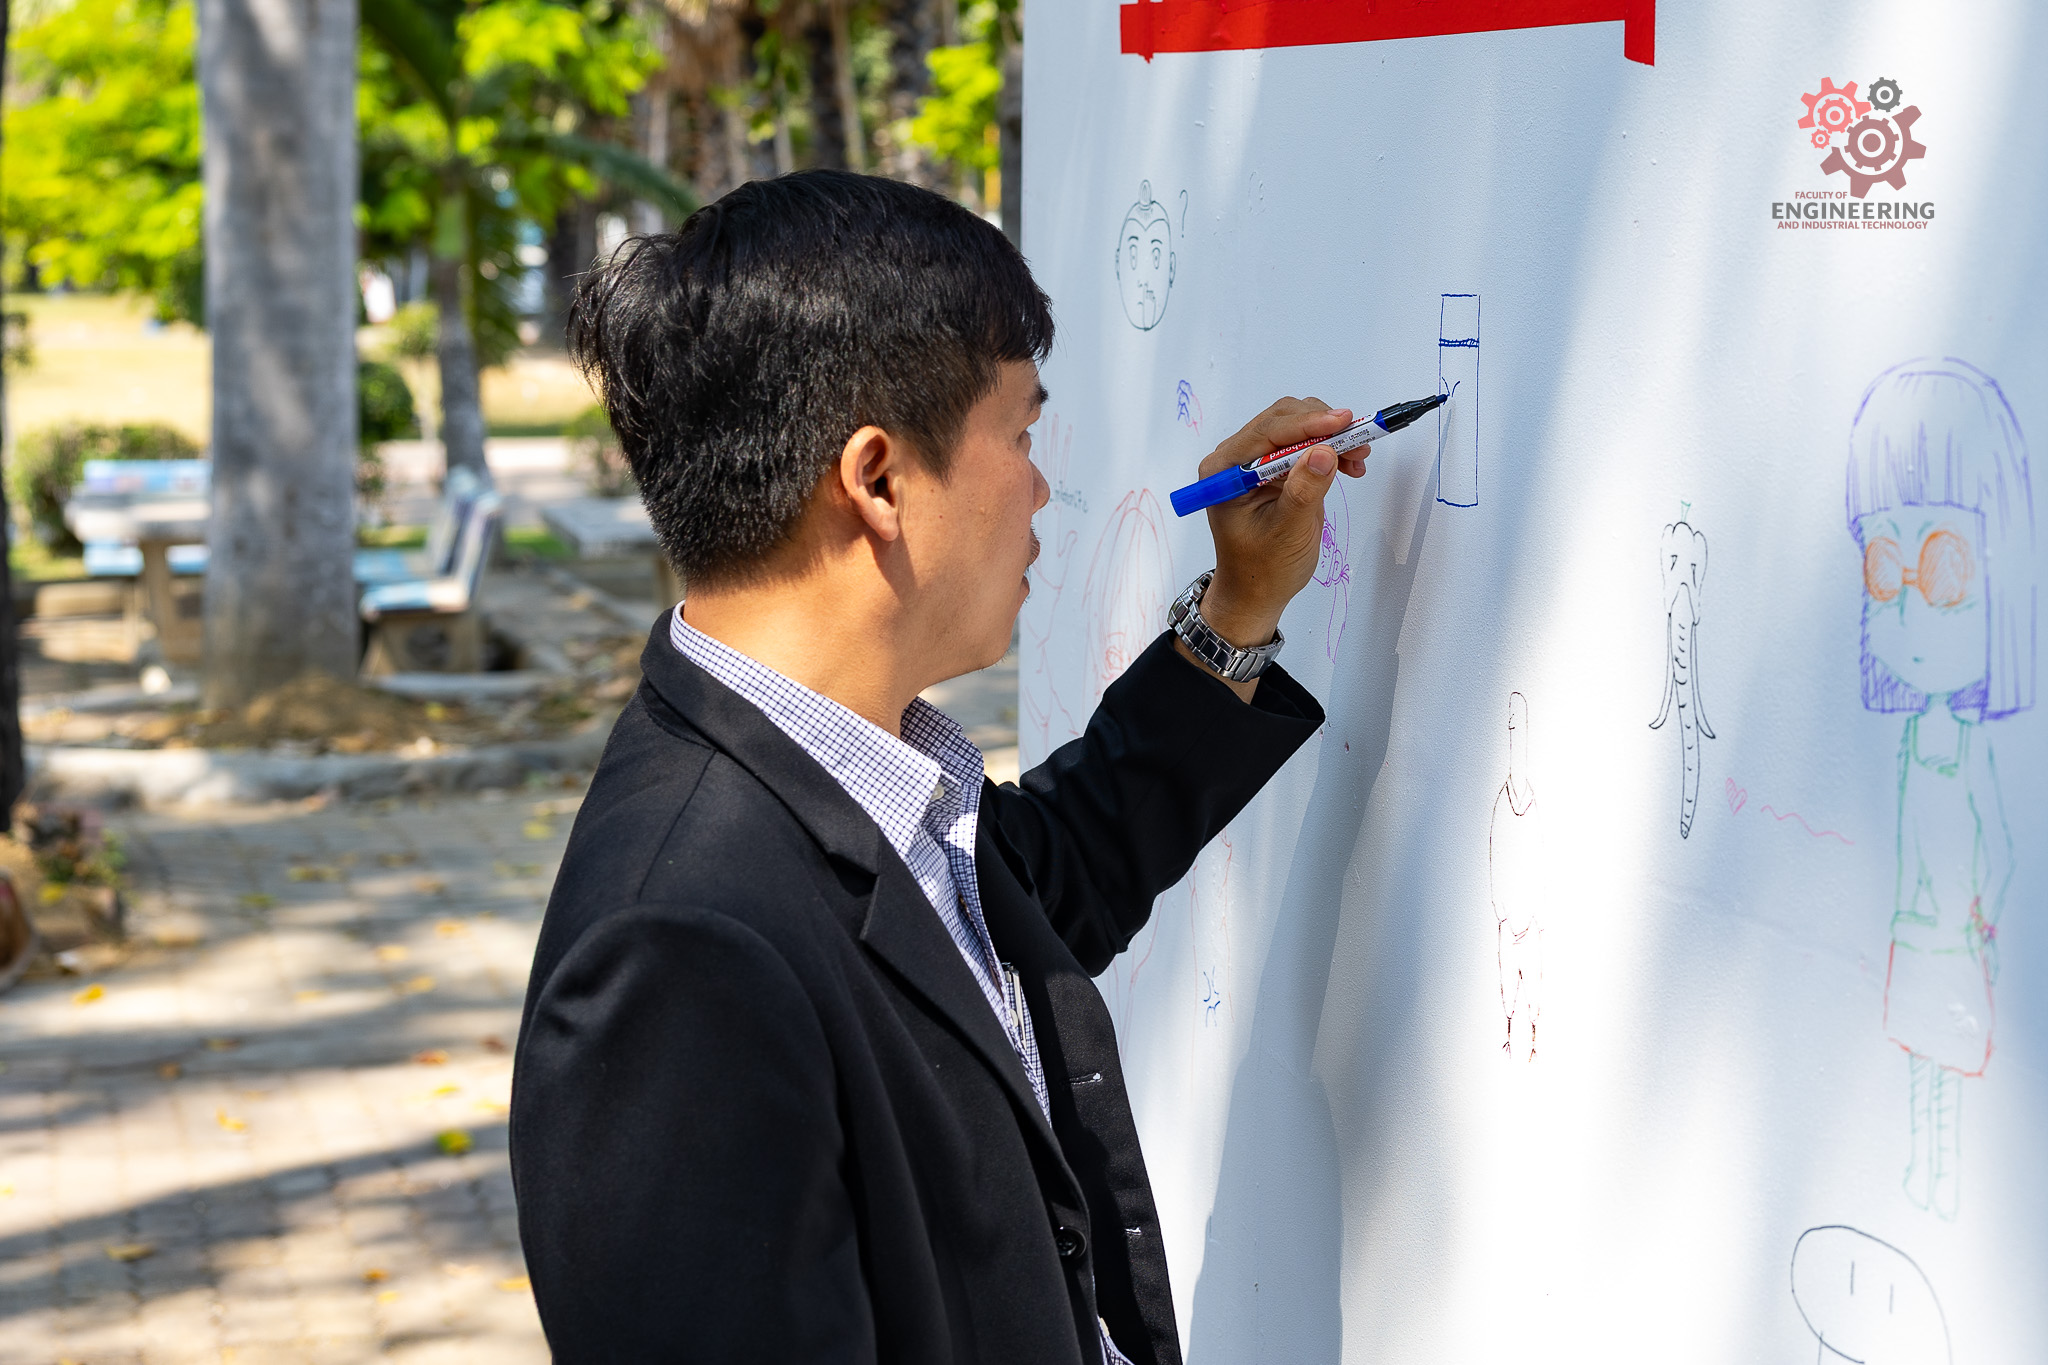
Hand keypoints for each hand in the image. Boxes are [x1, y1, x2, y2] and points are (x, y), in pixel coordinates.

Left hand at [1197, 397, 1365, 649]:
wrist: (1257, 591)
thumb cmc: (1262, 569)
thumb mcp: (1286, 532)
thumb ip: (1304, 491)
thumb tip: (1324, 452)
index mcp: (1224, 470)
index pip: (1268, 432)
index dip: (1308, 423)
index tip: (1344, 421)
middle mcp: (1235, 458)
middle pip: (1283, 419)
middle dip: (1324, 426)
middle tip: (1359, 441)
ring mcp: (1255, 461)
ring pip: (1298, 427)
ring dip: (1331, 436)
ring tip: (1358, 457)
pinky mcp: (1275, 468)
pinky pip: (1305, 444)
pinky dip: (1330, 448)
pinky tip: (1350, 464)